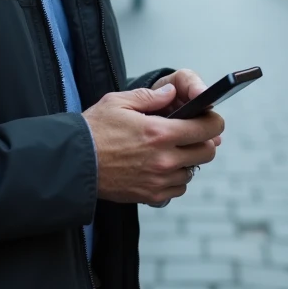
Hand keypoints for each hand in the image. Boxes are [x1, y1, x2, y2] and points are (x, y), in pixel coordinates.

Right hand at [82, 84, 224, 205]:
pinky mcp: (152, 195)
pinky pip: (178, 188)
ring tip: (169, 150)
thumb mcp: (118, 102)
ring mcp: (159, 180)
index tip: (209, 118)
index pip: (207, 128)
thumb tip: (172, 93)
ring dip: (187, 160)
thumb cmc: (93, 131)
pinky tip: (160, 167)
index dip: (213, 121)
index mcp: (160, 132)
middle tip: (189, 133)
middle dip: (203, 140)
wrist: (74, 164)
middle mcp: (164, 159)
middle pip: (208, 152)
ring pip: (193, 171)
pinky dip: (175, 178)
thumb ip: (150, 96)